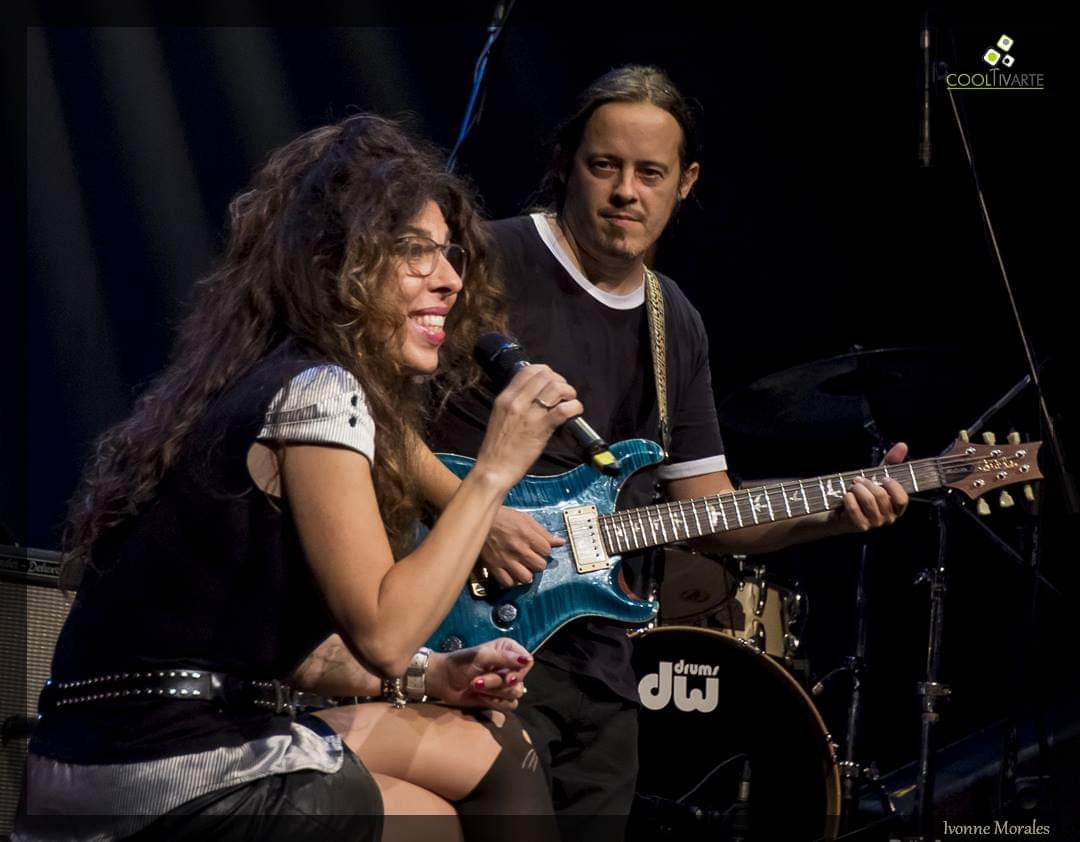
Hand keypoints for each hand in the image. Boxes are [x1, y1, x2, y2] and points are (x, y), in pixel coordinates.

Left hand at [426, 638, 533, 709]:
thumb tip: (526, 660)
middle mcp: (510, 666)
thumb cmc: (460, 663)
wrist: (443, 681)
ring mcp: (505, 684)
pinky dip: (494, 703)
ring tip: (476, 687)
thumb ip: (504, 658)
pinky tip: (480, 697)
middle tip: (478, 681)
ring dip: (493, 692)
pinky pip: (510, 705)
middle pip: (520, 680)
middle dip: (498, 683)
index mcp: (508, 650)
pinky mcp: (499, 699)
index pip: (528, 661)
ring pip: (515, 694)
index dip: (520, 671)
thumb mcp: (481, 656)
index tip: (508, 677)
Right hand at [475, 365, 583, 490]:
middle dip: (559, 381)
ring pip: (555, 388)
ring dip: (568, 392)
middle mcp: (516, 402)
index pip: (527, 370)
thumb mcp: (500, 417)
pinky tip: (575, 412)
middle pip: (544, 376)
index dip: (545, 371)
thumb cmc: (497, 447)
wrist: (494, 469)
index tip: (551, 381)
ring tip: (570, 401)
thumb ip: (515, 403)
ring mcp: (529, 415)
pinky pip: (563, 410)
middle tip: (564, 393)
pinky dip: (574, 407)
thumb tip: (535, 395)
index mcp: (505, 398)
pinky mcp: (541, 429)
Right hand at [480, 506, 563, 586]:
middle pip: (540, 566)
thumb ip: (543, 532)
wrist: (479, 519)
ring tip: (523, 567)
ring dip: (527, 574)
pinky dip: (511, 580)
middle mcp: (518, 549)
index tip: (539, 548)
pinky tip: (511, 573)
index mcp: (527, 535)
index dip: (545, 550)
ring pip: (526, 578)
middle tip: (532, 558)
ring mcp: (506, 559)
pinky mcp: (494, 566)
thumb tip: (559, 542)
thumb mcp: (525, 519)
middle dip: (538, 562)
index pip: (547, 551)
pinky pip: (508, 582)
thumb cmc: (502, 517)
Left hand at [833, 442, 910, 532]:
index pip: (902, 499)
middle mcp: (888, 518)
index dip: (893, 487)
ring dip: (857, 489)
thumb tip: (902, 445)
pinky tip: (846, 496)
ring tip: (851, 486)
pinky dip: (849, 499)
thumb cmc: (861, 492)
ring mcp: (874, 524)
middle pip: (882, 497)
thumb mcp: (876, 476)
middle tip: (858, 479)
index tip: (883, 478)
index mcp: (896, 507)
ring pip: (869, 502)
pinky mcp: (859, 526)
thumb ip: (891, 462)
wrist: (838, 509)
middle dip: (868, 483)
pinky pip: (855, 510)